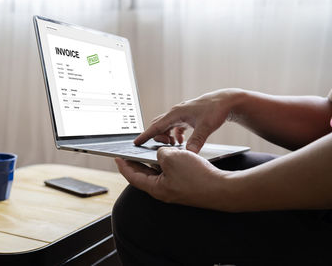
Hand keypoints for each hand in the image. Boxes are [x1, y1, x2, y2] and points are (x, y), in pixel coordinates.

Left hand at [115, 147, 229, 209]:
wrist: (222, 188)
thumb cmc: (197, 177)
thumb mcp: (172, 158)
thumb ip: (161, 153)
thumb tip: (161, 153)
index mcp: (156, 188)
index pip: (132, 177)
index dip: (123, 166)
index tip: (117, 158)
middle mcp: (163, 191)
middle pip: (144, 175)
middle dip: (137, 162)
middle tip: (131, 151)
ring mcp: (174, 189)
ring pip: (159, 172)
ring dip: (155, 160)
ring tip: (152, 148)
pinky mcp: (184, 185)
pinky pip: (171, 172)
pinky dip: (168, 162)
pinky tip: (171, 153)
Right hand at [134, 89, 241, 152]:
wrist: (226, 101)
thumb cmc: (216, 109)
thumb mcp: (206, 127)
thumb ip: (196, 141)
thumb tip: (189, 153)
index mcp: (176, 113)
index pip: (156, 126)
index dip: (145, 135)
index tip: (136, 142)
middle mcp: (176, 112)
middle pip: (158, 126)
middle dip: (157, 137)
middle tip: (162, 148)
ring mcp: (181, 114)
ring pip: (165, 126)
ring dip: (166, 137)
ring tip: (173, 145)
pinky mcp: (186, 117)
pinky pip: (174, 127)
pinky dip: (174, 135)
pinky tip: (180, 141)